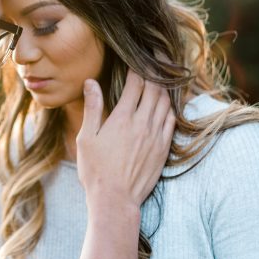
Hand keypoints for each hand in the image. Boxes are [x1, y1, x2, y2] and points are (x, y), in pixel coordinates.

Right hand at [76, 71, 174, 211]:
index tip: (135, 59)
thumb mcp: (86, 138)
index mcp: (122, 118)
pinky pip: (172, 120)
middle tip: (154, 59)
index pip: (135, 84)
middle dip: (154, 70)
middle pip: (154, 88)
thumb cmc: (96, 170)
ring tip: (161, 76)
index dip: (136, 68)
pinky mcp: (163, 148)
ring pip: (165, 102)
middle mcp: (142, 123)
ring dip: (164, 87)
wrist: (116, 199)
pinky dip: (171, 106)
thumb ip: (92, 108)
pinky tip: (167, 103)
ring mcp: (156, 136)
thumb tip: (91, 82)